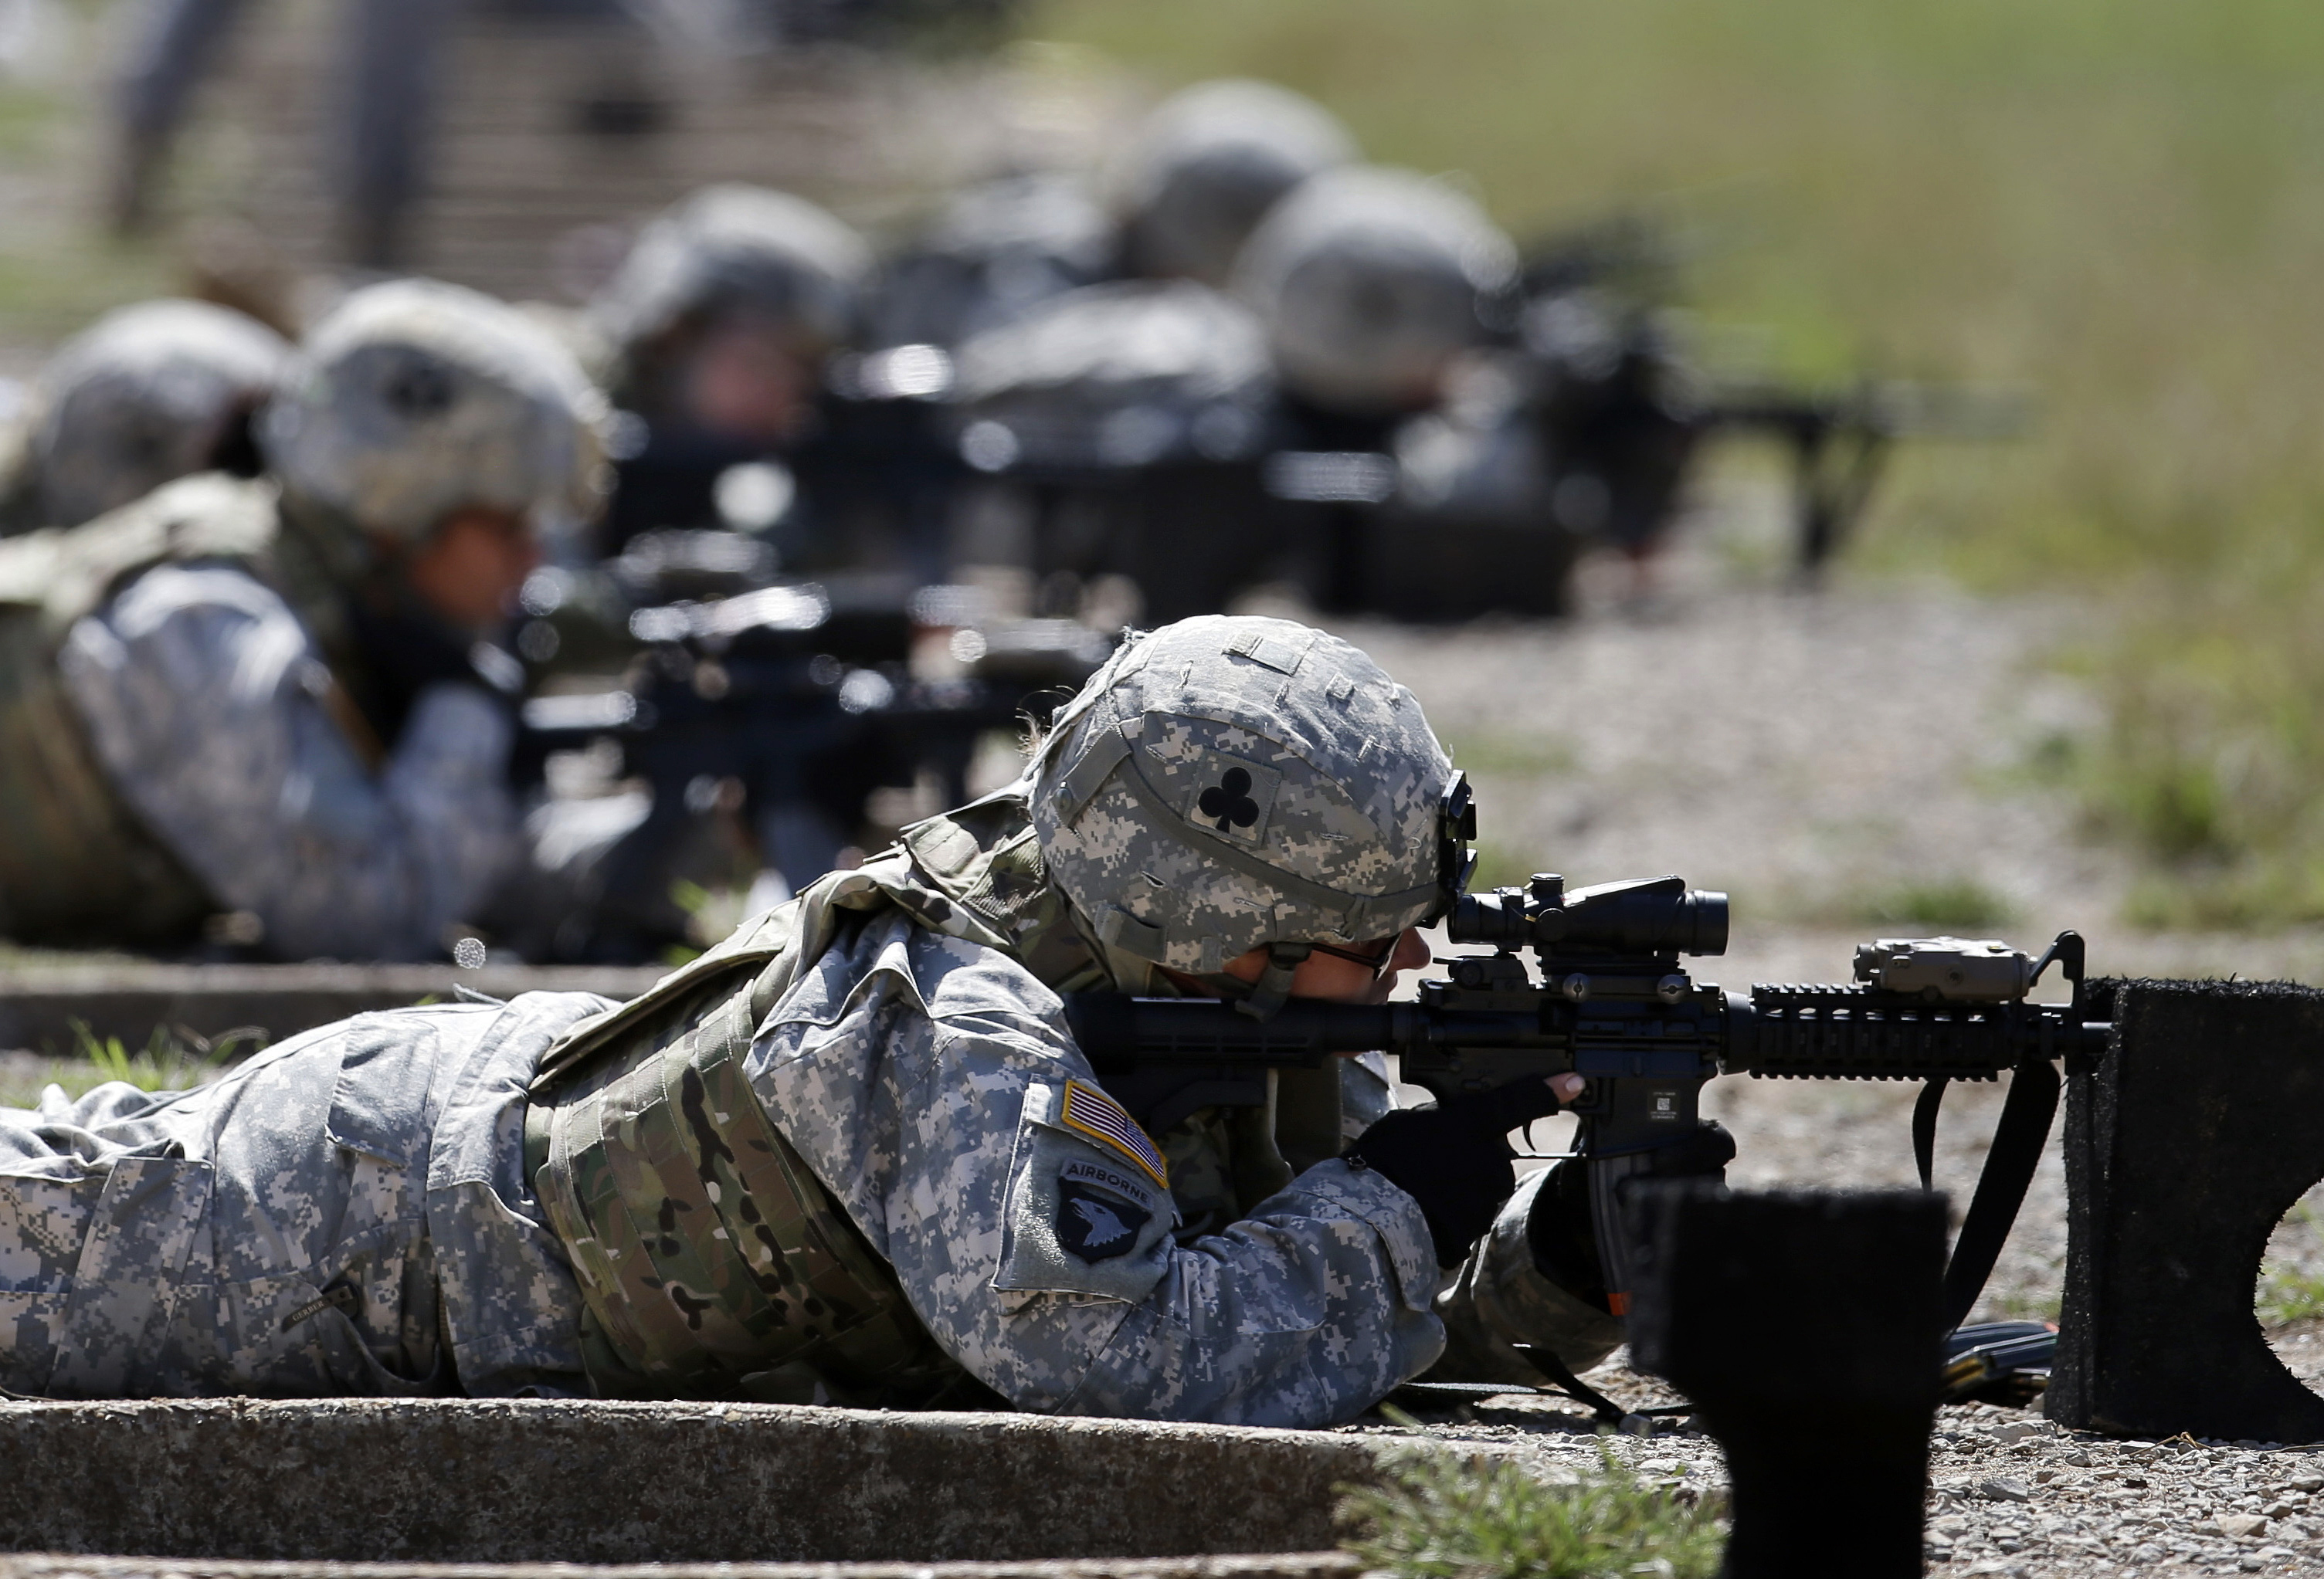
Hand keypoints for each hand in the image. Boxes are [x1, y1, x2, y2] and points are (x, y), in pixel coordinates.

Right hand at [1346, 1074, 1581, 1267]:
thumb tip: (1443, 1123)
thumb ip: (1436, 1120)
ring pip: (1479, 1189)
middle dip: (1469, 1158)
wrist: (1373, 1222)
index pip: (1515, 1102)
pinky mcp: (1476, 1232)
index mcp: (1469, 1127)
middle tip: (1429, 1162)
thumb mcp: (1405, 1122)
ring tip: (1417, 1190)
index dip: (1547, 1091)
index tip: (1575, 1084)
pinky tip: (1421, 1212)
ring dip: (1457, 1188)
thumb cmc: (1382, 1163)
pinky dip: (1448, 1215)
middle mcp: (1488, 1161)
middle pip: (1491, 1156)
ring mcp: (1486, 1200)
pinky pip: (1465, 1217)